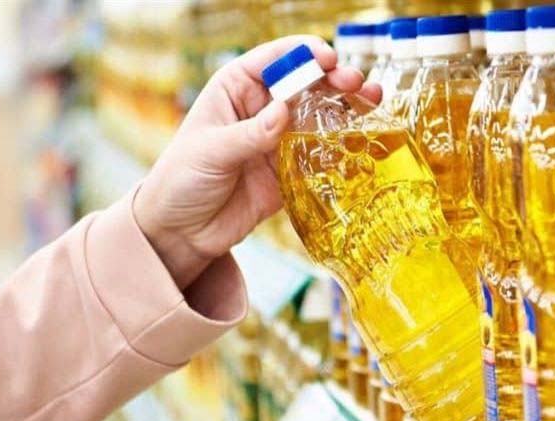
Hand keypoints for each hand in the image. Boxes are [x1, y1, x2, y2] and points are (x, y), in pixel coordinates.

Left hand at [134, 36, 381, 288]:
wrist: (183, 231)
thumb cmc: (182, 179)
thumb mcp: (211, 151)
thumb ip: (250, 133)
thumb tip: (284, 111)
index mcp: (235, 89)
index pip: (274, 60)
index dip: (304, 54)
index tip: (327, 59)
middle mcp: (261, 108)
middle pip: (305, 84)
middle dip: (333, 79)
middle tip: (356, 83)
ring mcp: (278, 139)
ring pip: (319, 115)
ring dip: (346, 107)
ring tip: (372, 101)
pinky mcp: (291, 170)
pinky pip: (321, 153)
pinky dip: (343, 145)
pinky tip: (363, 139)